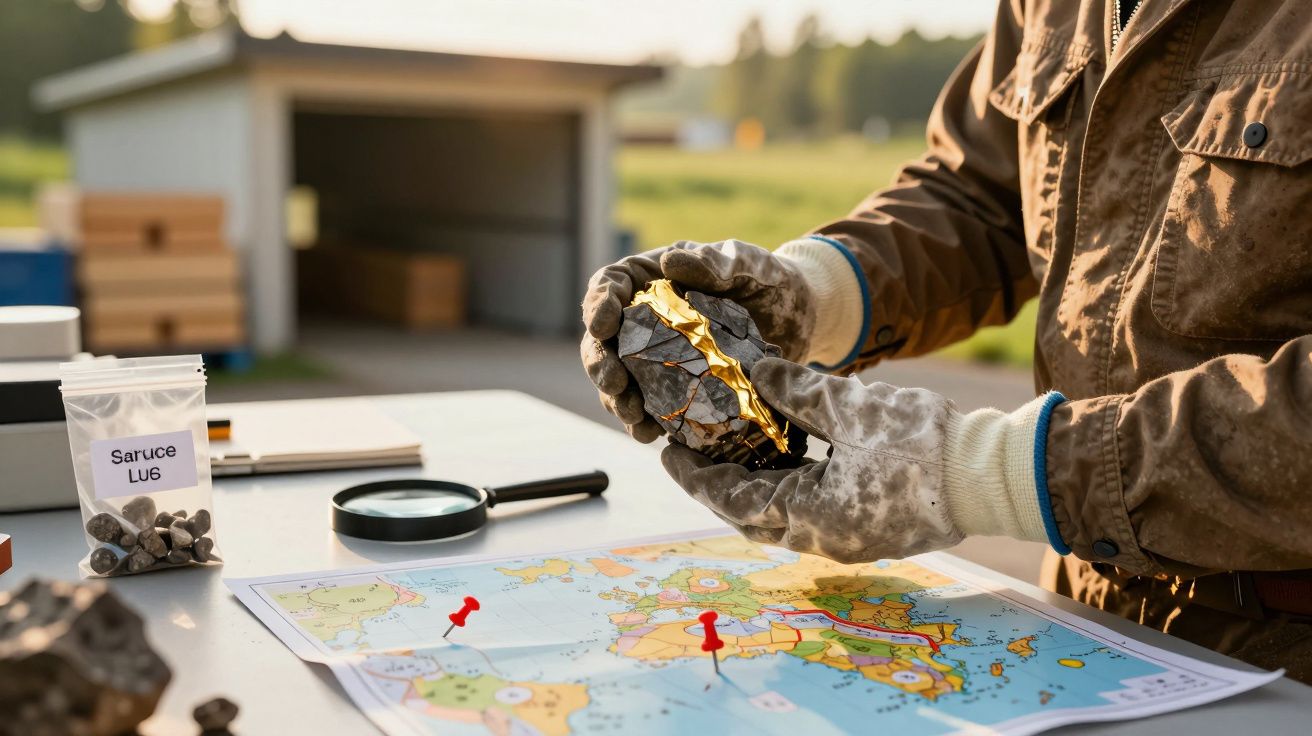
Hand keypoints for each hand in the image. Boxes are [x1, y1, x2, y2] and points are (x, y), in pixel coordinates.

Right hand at [581, 240, 815, 441]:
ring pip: (620, 378)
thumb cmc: (770, 281)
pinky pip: (649, 407)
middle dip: (601, 363)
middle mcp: (645, 317)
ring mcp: (657, 355)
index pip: (610, 284)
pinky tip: (651, 435)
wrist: (799, 319)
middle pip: (605, 339)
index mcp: (652, 278)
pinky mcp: (675, 387)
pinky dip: (645, 422)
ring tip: (633, 417)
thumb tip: (671, 263)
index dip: (598, 304)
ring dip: (617, 400)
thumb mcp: (748, 264)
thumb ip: (716, 261)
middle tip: (613, 383)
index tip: (601, 325)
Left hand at [661, 358, 1059, 562]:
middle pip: (751, 518)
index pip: (734, 500)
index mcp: (811, 515)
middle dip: (716, 487)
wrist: (992, 476)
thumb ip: (797, 391)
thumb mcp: (850, 406)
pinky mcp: (868, 529)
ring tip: (728, 450)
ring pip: (780, 517)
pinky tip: (780, 455)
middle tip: (690, 453)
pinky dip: (785, 488)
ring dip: (751, 489)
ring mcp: (847, 538)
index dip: (696, 476)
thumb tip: (754, 372)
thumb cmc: (922, 443)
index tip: (668, 452)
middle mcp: (823, 538)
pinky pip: (809, 513)